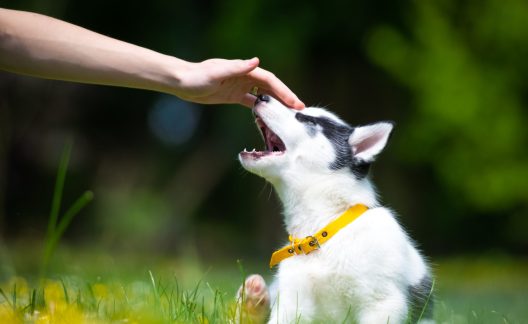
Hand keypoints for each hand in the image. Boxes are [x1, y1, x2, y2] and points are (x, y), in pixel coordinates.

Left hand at [174, 57, 303, 108]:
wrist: (182, 82)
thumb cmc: (197, 76)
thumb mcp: (217, 72)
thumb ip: (237, 68)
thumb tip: (256, 61)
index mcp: (244, 70)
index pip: (270, 80)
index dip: (284, 91)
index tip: (295, 103)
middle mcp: (245, 76)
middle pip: (271, 87)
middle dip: (285, 98)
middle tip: (300, 111)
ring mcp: (240, 86)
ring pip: (264, 95)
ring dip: (276, 104)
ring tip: (288, 116)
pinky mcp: (233, 95)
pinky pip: (252, 102)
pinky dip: (261, 109)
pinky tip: (268, 118)